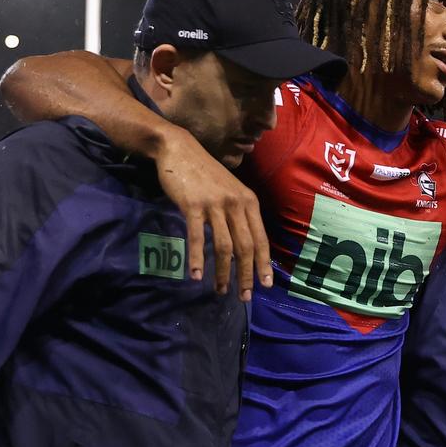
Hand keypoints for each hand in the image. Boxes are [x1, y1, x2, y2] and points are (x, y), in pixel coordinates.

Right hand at [153, 129, 271, 300]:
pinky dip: (197, 258)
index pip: (261, 239)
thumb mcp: (230, 192)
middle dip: (246, 274)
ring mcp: (215, 204)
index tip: (265, 285)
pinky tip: (196, 275)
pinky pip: (197, 237)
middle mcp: (236, 204)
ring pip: (224, 246)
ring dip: (222, 272)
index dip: (263, 264)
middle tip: (244, 296)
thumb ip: (238, 215)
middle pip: (245, 246)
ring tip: (220, 290)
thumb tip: (244, 247)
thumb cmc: (205, 174)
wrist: (180, 150)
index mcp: (249, 202)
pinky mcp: (193, 205)